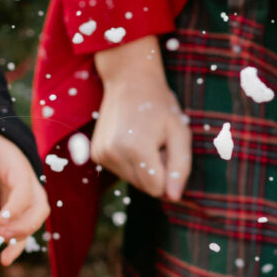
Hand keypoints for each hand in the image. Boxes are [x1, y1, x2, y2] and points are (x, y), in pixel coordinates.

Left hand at [0, 112, 48, 266]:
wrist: (0, 151)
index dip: (16, 205)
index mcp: (19, 169)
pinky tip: (4, 260)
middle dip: (22, 224)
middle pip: (38, 209)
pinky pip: (26, 231)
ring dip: (21, 237)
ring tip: (0, 248)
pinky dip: (18, 246)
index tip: (0, 218)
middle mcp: (30, 186)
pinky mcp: (21, 212)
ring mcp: (28, 201)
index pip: (24, 189)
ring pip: (35, 223)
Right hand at [92, 36, 191, 201]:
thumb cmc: (160, 104)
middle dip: (155, 171)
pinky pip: (121, 172)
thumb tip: (173, 197)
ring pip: (132, 181)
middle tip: (156, 141)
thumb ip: (180, 167)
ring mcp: (100, 155)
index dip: (168, 172)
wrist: (129, 79)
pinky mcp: (95, 154)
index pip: (158, 190)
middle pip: (145, 188)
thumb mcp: (180, 132)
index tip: (166, 147)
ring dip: (143, 166)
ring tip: (144, 137)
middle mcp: (113, 154)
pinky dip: (129, 162)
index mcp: (136, 149)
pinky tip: (131, 138)